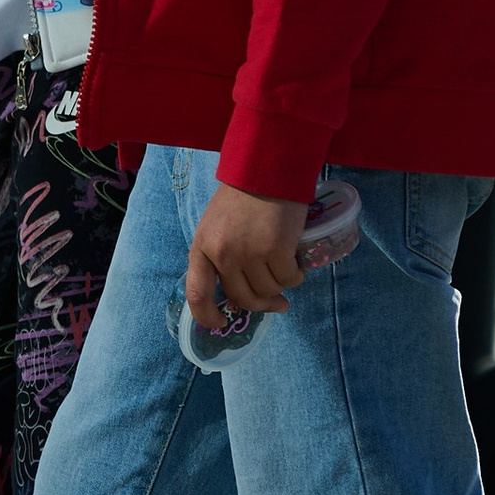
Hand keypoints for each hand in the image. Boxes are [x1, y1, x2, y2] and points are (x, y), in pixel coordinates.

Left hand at [186, 181, 309, 330]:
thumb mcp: (216, 227)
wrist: (266, 170)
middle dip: (261, 304)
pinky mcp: (277, 249)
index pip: (197, 293)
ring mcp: (249, 252)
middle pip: (241, 298)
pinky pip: (289, 278)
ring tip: (285, 266)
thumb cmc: (241, 199)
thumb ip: (220, 258)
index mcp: (202, 247)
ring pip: (269, 290)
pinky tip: (297, 262)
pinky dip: (296, 275)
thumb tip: (238, 295)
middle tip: (276, 302)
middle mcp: (223, 254)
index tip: (221, 324)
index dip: (207, 316)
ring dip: (281, 285)